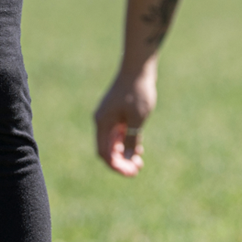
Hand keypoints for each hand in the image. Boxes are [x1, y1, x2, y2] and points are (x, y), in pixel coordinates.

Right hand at [94, 63, 157, 177]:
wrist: (138, 68)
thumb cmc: (137, 92)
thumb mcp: (137, 119)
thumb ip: (130, 140)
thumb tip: (127, 159)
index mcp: (102, 123)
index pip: (104, 153)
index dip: (116, 166)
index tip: (132, 173)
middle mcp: (102, 121)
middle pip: (107, 149)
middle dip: (121, 162)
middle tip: (138, 169)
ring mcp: (109, 117)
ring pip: (112, 142)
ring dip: (124, 153)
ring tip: (139, 161)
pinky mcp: (116, 113)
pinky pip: (117, 133)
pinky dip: (125, 142)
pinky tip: (138, 148)